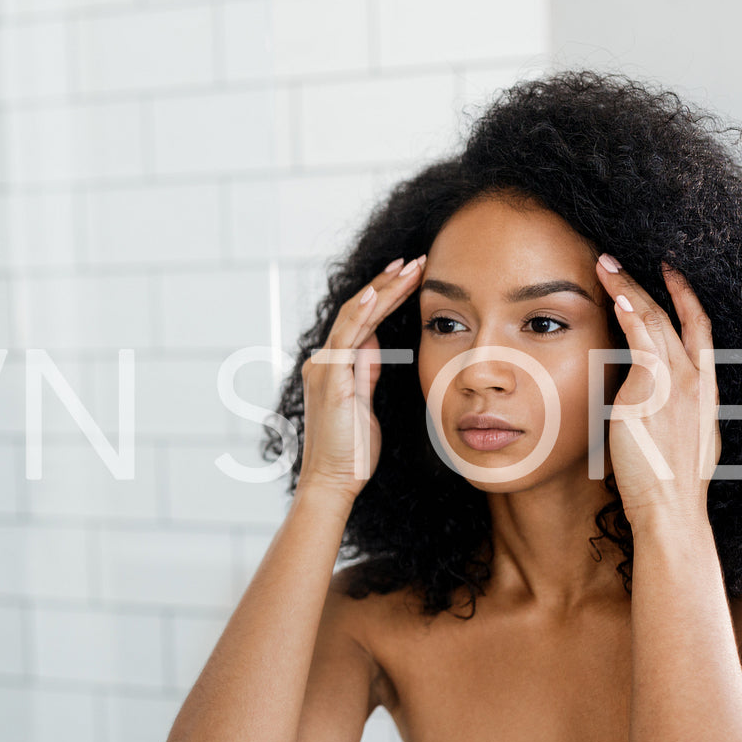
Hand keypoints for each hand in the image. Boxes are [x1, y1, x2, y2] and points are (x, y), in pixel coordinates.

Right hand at [295, 254, 425, 500]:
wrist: (333, 481)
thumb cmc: (350, 452)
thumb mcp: (365, 404)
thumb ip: (365, 373)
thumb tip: (375, 345)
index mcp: (334, 366)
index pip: (363, 320)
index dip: (387, 296)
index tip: (412, 276)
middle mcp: (324, 361)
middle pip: (359, 310)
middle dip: (388, 283)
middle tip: (417, 260)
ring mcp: (324, 368)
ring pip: (354, 316)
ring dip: (382, 289)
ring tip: (409, 268)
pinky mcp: (330, 380)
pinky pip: (345, 339)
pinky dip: (360, 313)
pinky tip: (376, 293)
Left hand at [594, 255, 720, 528]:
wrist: (672, 510)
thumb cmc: (671, 489)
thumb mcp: (681, 444)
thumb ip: (671, 419)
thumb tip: (652, 411)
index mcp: (706, 392)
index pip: (700, 332)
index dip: (686, 299)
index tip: (671, 274)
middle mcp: (696, 381)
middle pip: (676, 316)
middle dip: (650, 283)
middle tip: (621, 260)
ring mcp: (677, 383)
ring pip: (653, 320)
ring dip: (627, 288)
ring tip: (605, 264)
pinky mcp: (652, 390)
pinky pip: (641, 341)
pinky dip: (629, 314)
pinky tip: (614, 295)